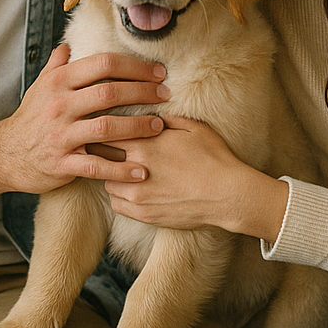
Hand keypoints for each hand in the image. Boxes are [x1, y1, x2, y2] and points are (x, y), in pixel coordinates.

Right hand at [0, 44, 167, 193]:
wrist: (3, 154)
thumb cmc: (29, 118)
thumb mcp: (40, 86)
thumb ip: (57, 65)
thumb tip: (70, 44)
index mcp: (59, 82)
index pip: (102, 64)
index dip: (134, 66)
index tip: (157, 72)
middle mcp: (61, 105)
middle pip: (109, 93)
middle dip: (143, 92)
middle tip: (165, 94)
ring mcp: (61, 135)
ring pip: (107, 127)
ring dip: (138, 127)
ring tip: (159, 127)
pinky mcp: (63, 163)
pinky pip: (97, 166)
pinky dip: (121, 169)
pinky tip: (141, 170)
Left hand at [103, 116, 289, 241]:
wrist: (228, 194)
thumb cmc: (214, 158)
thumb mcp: (194, 128)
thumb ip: (169, 118)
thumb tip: (154, 113)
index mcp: (145, 143)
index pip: (107, 131)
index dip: (104, 128)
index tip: (106, 127)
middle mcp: (135, 168)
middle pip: (100, 156)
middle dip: (101, 150)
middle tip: (106, 148)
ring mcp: (138, 194)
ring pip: (106, 181)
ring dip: (110, 174)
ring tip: (122, 170)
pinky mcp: (143, 214)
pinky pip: (115, 204)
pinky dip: (118, 196)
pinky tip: (130, 189)